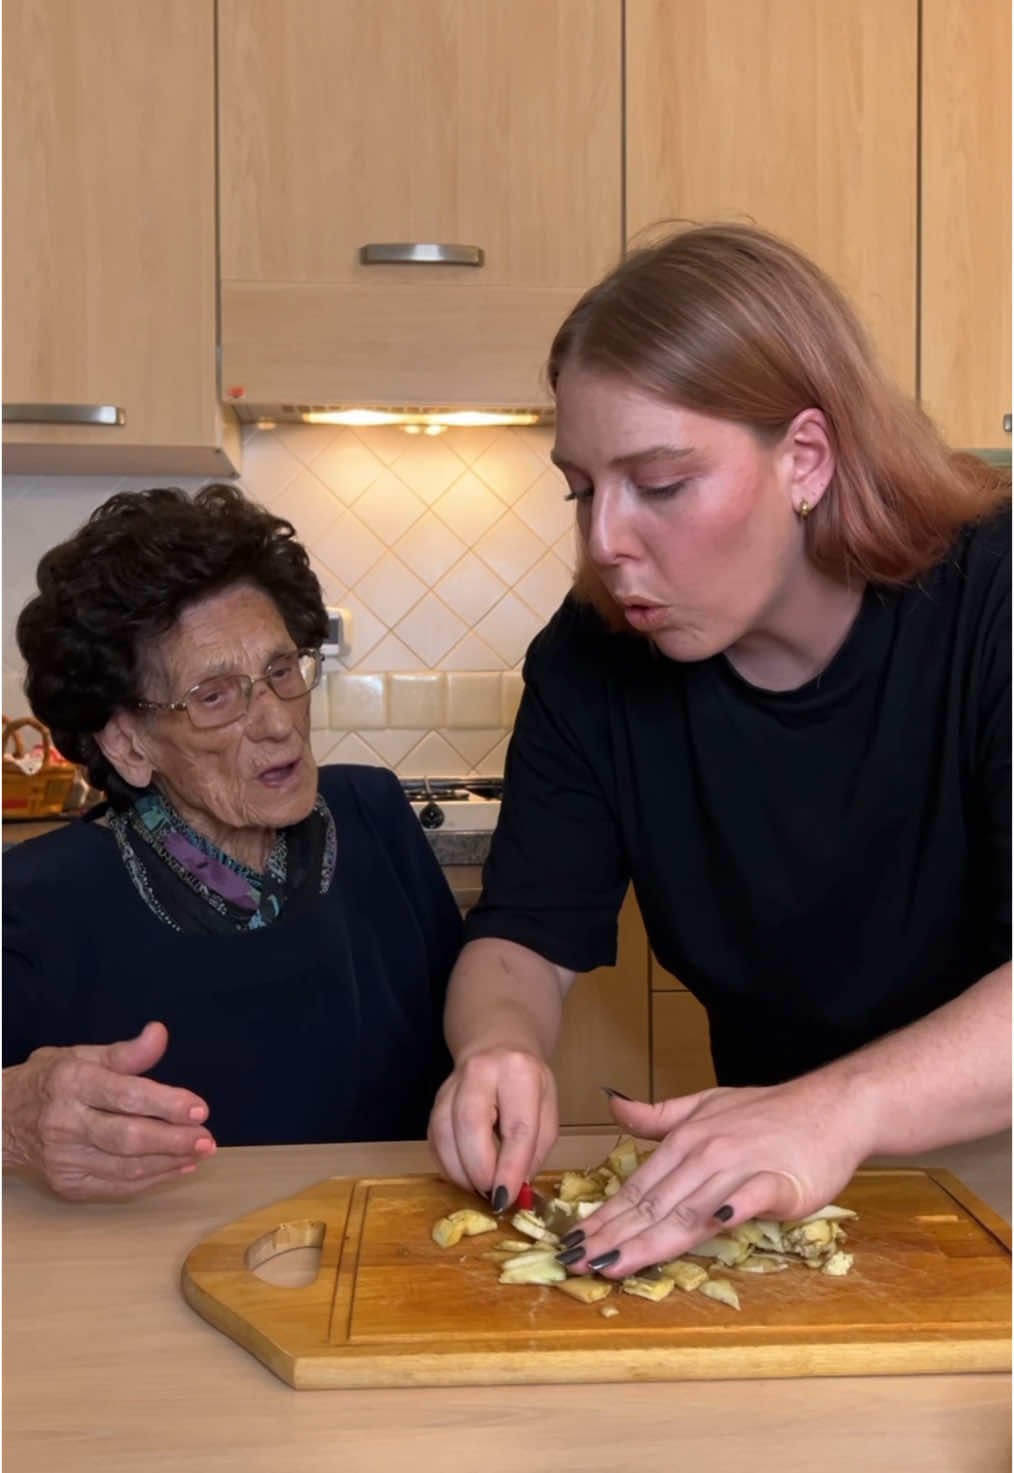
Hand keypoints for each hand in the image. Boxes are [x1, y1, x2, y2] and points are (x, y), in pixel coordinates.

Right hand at [2, 1021, 215, 1199]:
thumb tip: (160, 1034)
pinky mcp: (68, 1185)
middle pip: (128, 1138)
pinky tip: (176, 1167)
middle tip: (207, 1139)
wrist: (1, 1121)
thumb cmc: (49, 1082)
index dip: (166, 1103)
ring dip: (169, 1163)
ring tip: (200, 1153)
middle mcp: (65, 1124)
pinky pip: (118, 1187)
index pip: (126, 1095)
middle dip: (174, 1140)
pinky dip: (152, 1180)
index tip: (200, 1108)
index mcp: (71, 1083)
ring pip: (127, 1168)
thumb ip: (126, 1053)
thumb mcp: (82, 1056)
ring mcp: (64, 1159)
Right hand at [427, 1045, 558, 1209]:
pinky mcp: (435, 1100)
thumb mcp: (547, 1111)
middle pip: (470, 1124)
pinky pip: (434, 1139)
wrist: (498, 1045)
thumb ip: (534, 1150)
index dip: (510, 1166)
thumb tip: (516, 1188)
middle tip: (493, 1195)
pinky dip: (448, 1166)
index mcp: (518, 1071)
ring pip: (444, 1133)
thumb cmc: (527, 1083)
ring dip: (460, 1172)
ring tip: (480, 1188)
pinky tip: (464, 1175)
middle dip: (480, 1169)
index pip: (516, 1125)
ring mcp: (452, 1084)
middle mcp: (480, 1071)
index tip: (508, 1198)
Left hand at [564, 1075, 875, 1277]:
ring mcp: (739, 1167)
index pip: (637, 1187)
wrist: (831, 1106)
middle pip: (653, 1204)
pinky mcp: (776, 1181)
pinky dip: (727, 1212)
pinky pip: (747, 1198)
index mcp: (685, 1141)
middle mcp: (705, 1154)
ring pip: (687, 1210)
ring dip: (648, 1240)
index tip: (573, 1241)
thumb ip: (658, 1115)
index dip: (604, 1216)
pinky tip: (708, 1230)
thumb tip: (613, 1106)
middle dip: (611, 1236)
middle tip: (576, 1262)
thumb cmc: (769, 1112)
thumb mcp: (706, 1104)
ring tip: (613, 1263)